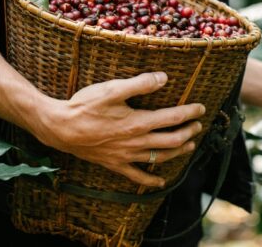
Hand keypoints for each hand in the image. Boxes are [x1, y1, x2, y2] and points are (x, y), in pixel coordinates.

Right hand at [32, 72, 204, 186]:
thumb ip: (140, 84)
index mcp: (138, 122)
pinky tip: (161, 182)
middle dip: (189, 132)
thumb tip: (164, 78)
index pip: (173, 118)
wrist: (60, 129)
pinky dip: (151, 179)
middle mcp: (136, 142)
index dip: (190, 113)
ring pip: (160, 157)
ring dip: (178, 152)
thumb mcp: (112, 89)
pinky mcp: (115, 164)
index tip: (201, 108)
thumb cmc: (85, 106)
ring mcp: (126, 156)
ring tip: (190, 145)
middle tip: (198, 125)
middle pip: (172, 140)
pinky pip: (137, 176)